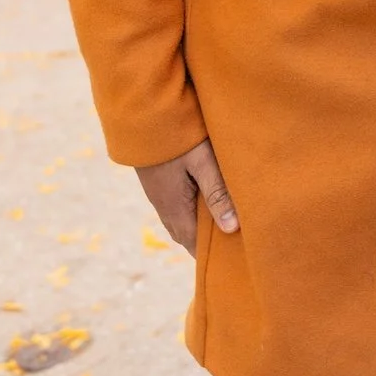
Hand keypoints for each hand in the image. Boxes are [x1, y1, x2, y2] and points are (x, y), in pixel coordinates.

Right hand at [136, 138, 238, 257]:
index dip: (212, 256)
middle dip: (207, 245)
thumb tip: (232, 229)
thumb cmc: (176, 134)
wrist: (142, 110)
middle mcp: (164, 205)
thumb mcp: (203, 162)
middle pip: (188, 235)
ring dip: (200, 226)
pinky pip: (178, 205)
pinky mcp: (160, 181)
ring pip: (182, 220)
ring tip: (225, 228)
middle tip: (232, 250)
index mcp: (174, 207)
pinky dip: (194, 211)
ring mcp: (160, 193)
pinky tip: (208, 202)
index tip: (231, 265)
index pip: (194, 244)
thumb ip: (217, 192)